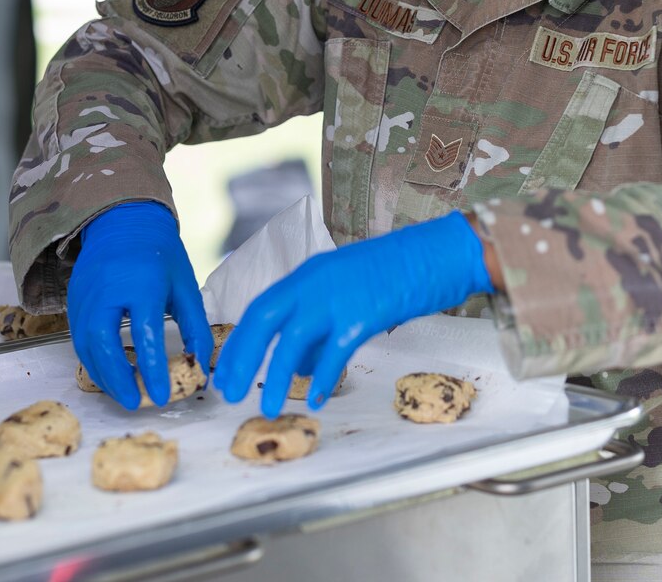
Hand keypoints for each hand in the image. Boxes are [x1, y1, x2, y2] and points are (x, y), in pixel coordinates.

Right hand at [67, 202, 212, 408]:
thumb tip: (201, 364)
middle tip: (134, 401)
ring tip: (123, 393)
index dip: (152, 369)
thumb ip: (194, 325)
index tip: (162, 396)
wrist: (124, 220)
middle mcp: (108, 288)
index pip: (145, 333)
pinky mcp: (73, 298)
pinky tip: (108, 374)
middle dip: (117, 377)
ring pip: (84, 343)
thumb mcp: (185, 286)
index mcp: (142, 282)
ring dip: (102, 374)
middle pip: (103, 340)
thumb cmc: (160, 254)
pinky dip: (91, 360)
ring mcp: (85, 293)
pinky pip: (77, 337)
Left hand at [214, 210, 491, 417]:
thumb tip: (298, 366)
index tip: (223, 371)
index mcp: (307, 274)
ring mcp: (338, 296)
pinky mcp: (364, 314)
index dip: (238, 341)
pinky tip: (317, 399)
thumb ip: (319, 326)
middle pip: (263, 320)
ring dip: (275, 376)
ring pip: (292, 340)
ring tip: (267, 407)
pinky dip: (323, 378)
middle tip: (227, 393)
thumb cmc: (396, 273)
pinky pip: (335, 352)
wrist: (438, 252)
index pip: (259, 308)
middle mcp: (314, 282)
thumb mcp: (346, 292)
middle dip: (241, 358)